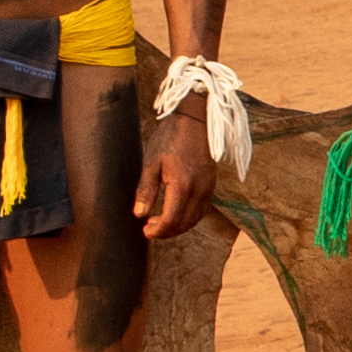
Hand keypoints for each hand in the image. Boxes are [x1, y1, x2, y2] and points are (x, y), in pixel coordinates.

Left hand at [136, 114, 218, 240]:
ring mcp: (208, 188)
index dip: (157, 231)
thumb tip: (139, 214)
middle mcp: (198, 190)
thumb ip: (146, 190)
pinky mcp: (211, 184)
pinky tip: (177, 212)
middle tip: (150, 228)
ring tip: (161, 222)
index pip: (171, 220)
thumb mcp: (152, 162)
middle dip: (166, 231)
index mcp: (182, 185)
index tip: (145, 231)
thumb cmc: (170, 137)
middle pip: (184, 224)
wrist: (195, 120)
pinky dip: (189, 218)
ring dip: (178, 226)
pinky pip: (202, 210)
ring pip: (194, 219)